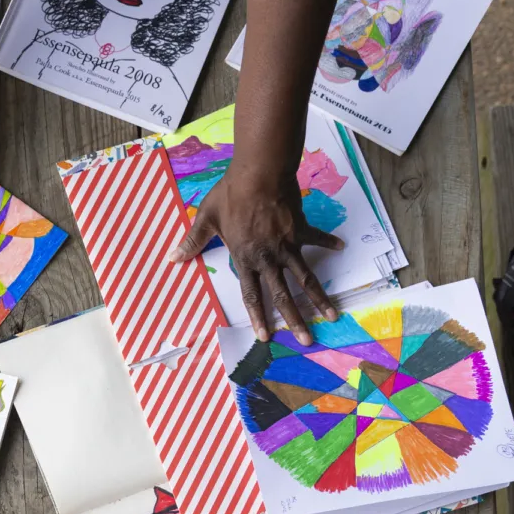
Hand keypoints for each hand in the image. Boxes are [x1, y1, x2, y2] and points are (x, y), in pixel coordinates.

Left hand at [166, 163, 343, 344]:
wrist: (259, 173)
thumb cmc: (231, 194)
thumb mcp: (206, 218)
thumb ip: (193, 241)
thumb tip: (173, 258)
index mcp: (245, 258)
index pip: (251, 294)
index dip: (258, 316)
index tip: (266, 337)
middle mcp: (268, 258)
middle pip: (283, 295)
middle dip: (295, 320)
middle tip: (307, 340)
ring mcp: (287, 246)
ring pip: (305, 278)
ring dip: (319, 298)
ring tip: (332, 315)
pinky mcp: (301, 230)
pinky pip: (317, 239)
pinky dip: (328, 242)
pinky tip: (340, 247)